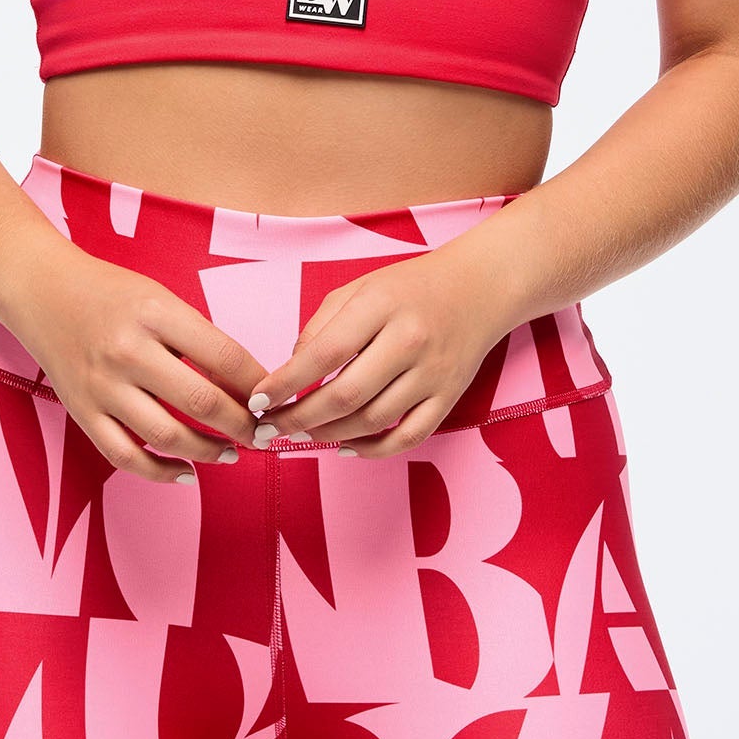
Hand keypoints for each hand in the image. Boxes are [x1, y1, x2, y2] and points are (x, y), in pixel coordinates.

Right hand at [1, 250, 268, 483]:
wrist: (41, 290)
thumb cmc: (110, 293)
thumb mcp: (160, 299)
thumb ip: (197, 338)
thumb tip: (246, 386)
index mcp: (155, 313)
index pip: (224, 356)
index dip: (257, 385)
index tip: (273, 399)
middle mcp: (128, 351)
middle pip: (201, 401)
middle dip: (242, 425)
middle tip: (262, 434)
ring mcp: (102, 386)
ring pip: (167, 436)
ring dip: (208, 452)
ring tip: (231, 453)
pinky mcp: (82, 412)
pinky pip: (125, 456)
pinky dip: (160, 472)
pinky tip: (186, 473)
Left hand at [247, 242, 522, 456]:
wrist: (480, 287)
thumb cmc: (410, 287)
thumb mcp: (359, 288)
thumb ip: (321, 326)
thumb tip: (290, 372)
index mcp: (381, 306)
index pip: (324, 353)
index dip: (286, 383)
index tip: (258, 399)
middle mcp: (409, 341)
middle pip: (345, 395)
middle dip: (299, 419)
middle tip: (269, 429)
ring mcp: (433, 374)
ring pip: (372, 421)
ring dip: (328, 436)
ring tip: (301, 435)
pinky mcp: (449, 397)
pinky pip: (407, 437)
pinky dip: (372, 450)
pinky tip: (345, 448)